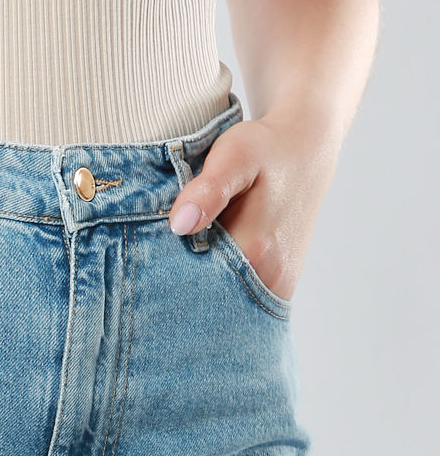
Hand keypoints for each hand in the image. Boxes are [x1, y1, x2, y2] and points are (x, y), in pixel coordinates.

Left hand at [166, 110, 339, 302]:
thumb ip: (209, 188)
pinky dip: (215, 292)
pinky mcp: (278, 288)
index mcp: (256, 251)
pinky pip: (237, 304)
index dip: (163, 278)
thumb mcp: (236, 154)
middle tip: (159, 266)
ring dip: (196, 293)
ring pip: (222, 307)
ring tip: (182, 264)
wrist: (308, 149)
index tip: (147, 263)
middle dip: (177, 292)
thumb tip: (179, 223)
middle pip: (206, 304)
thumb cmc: (265, 148)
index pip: (191, 287)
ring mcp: (276, 289)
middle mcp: (269, 280)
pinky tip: (202, 268)